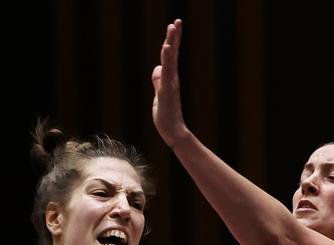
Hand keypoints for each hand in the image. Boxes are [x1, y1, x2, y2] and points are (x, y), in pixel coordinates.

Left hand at [151, 19, 187, 147]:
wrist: (174, 132)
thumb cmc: (166, 116)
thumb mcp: (159, 95)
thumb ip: (158, 81)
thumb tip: (157, 69)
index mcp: (170, 79)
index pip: (171, 57)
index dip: (172, 42)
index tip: (174, 27)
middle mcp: (172, 79)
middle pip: (173, 54)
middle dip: (174, 37)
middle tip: (176, 21)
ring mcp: (171, 84)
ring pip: (171, 60)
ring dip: (171, 43)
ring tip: (172, 28)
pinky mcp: (167, 91)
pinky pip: (167, 73)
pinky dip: (167, 60)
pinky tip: (167, 49)